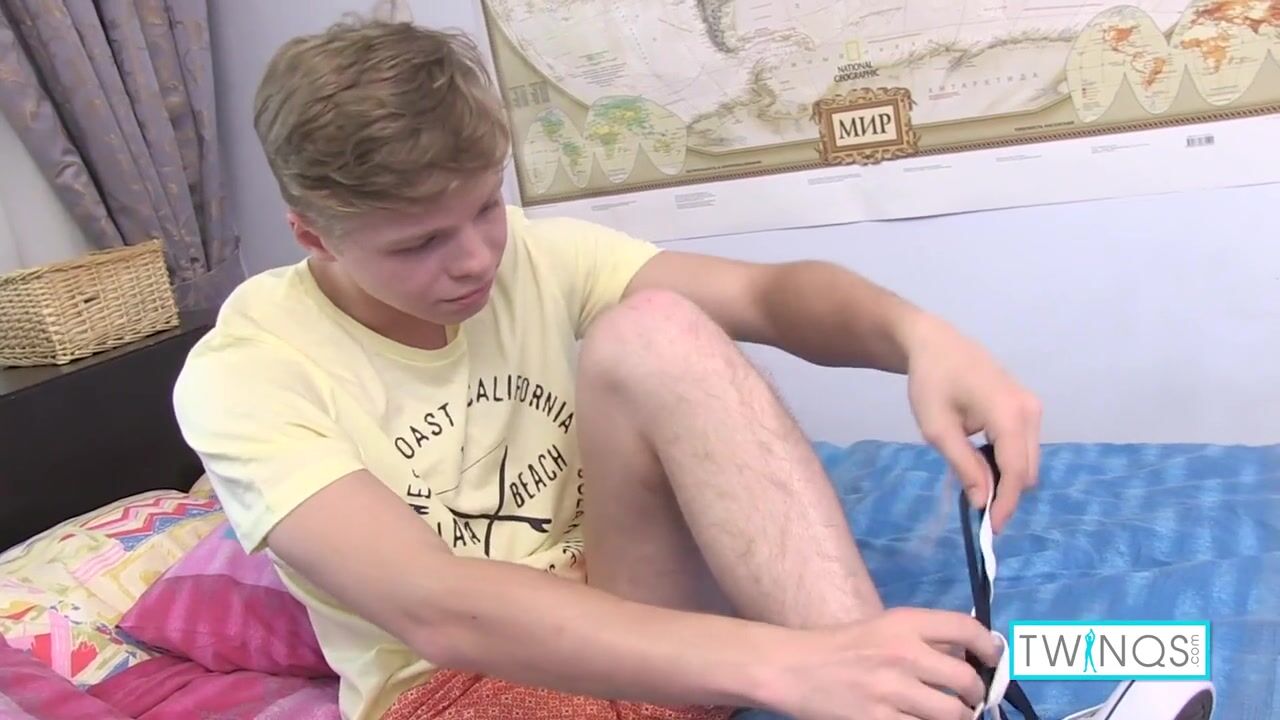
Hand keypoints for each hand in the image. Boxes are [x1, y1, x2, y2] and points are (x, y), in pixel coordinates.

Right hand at [766, 607, 1000, 719]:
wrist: (793, 669)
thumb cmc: (841, 647)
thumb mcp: (883, 628)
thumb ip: (924, 639)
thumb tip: (971, 653)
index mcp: (903, 624)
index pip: (965, 628)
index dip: (989, 647)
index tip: (993, 660)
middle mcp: (902, 654)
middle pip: (966, 679)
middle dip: (976, 694)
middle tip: (970, 699)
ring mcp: (891, 692)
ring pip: (953, 714)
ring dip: (958, 717)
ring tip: (948, 714)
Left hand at [900, 314, 1041, 532]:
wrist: (936, 344)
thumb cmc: (930, 383)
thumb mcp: (938, 429)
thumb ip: (964, 465)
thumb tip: (982, 501)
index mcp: (1009, 415)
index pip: (1016, 472)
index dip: (1005, 503)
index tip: (991, 529)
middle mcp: (1030, 411)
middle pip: (1028, 470)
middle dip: (1006, 493)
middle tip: (976, 507)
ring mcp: (1032, 407)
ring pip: (1028, 460)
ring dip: (1006, 477)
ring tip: (974, 481)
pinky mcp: (1027, 407)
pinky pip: (1024, 445)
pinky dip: (1007, 461)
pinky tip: (982, 461)